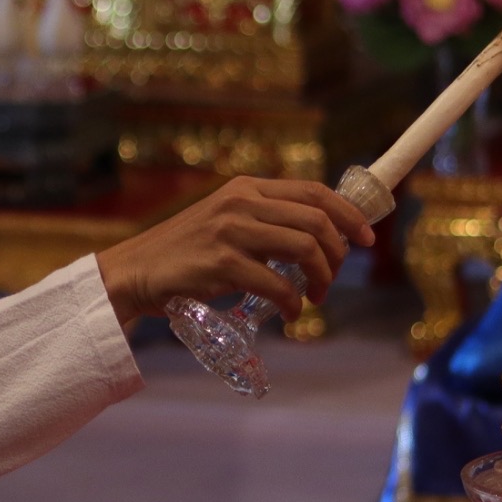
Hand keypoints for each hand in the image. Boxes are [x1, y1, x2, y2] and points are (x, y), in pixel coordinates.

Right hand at [94, 177, 376, 326]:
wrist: (135, 271)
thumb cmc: (184, 253)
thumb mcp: (225, 221)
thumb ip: (262, 221)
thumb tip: (316, 237)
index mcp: (246, 187)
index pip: (314, 191)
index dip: (349, 214)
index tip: (366, 239)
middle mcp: (241, 202)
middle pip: (317, 219)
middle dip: (338, 253)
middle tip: (332, 280)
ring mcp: (231, 230)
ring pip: (304, 248)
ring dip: (321, 279)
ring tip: (314, 299)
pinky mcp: (221, 262)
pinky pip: (278, 284)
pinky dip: (292, 303)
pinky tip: (289, 314)